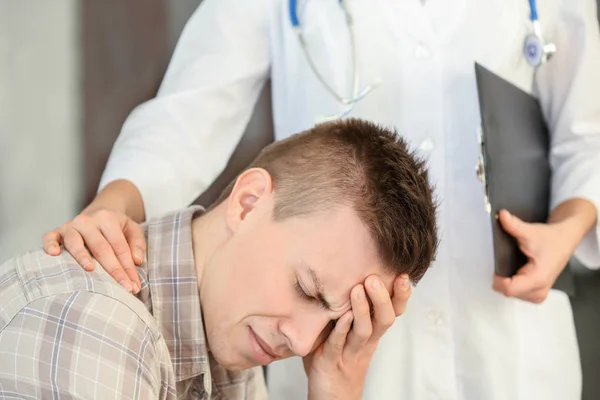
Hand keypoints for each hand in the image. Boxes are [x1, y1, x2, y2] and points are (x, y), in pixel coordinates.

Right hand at [42, 209, 144, 292]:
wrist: (97, 213)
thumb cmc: (116, 227)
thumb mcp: (132, 229)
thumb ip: (137, 244)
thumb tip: (137, 261)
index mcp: (108, 219)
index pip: (119, 247)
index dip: (128, 267)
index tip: (134, 286)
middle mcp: (88, 221)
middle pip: (101, 247)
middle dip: (113, 270)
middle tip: (123, 288)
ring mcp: (70, 226)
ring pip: (75, 242)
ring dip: (82, 256)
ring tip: (91, 269)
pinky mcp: (57, 231)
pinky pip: (50, 236)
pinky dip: (50, 244)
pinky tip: (54, 254)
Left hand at [305, 274, 410, 399]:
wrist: (330, 397)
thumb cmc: (335, 358)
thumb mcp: (345, 331)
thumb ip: (345, 307)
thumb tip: (339, 274)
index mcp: (371, 333)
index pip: (392, 312)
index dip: (400, 296)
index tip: (403, 275)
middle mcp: (365, 342)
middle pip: (384, 320)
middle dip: (382, 298)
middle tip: (375, 278)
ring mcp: (350, 352)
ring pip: (364, 331)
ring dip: (362, 309)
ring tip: (358, 289)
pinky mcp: (331, 360)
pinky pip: (338, 344)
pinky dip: (341, 329)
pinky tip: (343, 316)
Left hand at [492, 209, 574, 302]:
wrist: (565, 240)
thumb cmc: (552, 239)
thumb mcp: (531, 231)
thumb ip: (514, 225)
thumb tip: (502, 216)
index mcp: (539, 278)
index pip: (510, 289)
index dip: (498, 278)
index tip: (494, 266)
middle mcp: (540, 290)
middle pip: (507, 292)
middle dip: (501, 277)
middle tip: (504, 262)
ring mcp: (538, 294)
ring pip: (510, 294)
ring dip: (506, 281)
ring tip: (511, 266)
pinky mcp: (536, 293)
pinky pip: (516, 292)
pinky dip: (512, 282)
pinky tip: (514, 272)